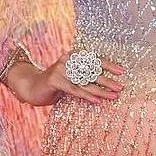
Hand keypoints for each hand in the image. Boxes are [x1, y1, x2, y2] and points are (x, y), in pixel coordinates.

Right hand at [9, 50, 125, 106]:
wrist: (32, 87)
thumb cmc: (56, 83)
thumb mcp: (72, 77)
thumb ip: (85, 77)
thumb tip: (108, 83)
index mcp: (74, 55)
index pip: (95, 59)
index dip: (109, 65)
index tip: (123, 72)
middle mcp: (68, 59)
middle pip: (92, 71)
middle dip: (108, 80)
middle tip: (121, 87)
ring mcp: (60, 69)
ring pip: (85, 82)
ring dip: (101, 90)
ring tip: (113, 96)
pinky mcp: (54, 80)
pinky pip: (75, 89)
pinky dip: (87, 95)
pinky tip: (97, 100)